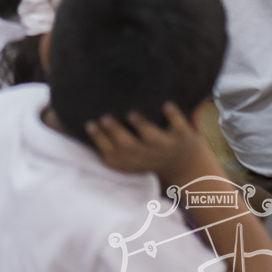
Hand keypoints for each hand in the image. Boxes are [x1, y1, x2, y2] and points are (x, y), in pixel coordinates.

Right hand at [86, 102, 216, 184]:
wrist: (188, 167)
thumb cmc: (150, 156)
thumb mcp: (130, 159)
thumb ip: (112, 146)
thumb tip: (83, 123)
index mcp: (131, 162)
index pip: (111, 153)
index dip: (99, 139)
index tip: (89, 123)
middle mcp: (146, 155)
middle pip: (128, 146)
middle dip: (116, 133)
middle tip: (104, 117)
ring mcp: (165, 147)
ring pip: (151, 137)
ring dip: (141, 125)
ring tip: (131, 113)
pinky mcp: (183, 137)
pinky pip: (178, 127)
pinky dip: (174, 116)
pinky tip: (167, 104)